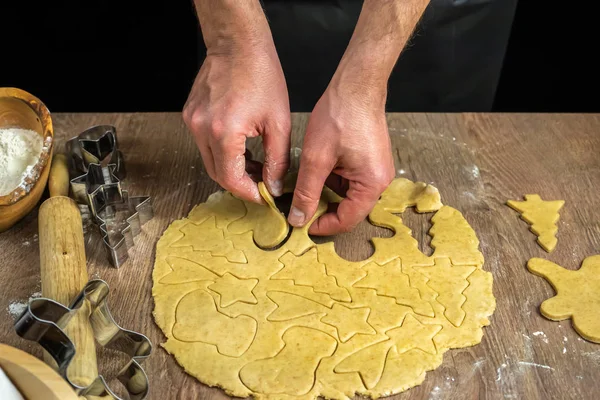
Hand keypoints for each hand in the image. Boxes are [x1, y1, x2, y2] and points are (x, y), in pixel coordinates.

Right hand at [182, 41, 290, 201]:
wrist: (238, 44)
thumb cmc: (261, 75)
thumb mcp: (279, 122)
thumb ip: (278, 159)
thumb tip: (274, 185)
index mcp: (224, 132)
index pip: (231, 179)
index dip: (249, 192)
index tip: (263, 195)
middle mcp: (202, 129)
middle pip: (217, 174)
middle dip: (241, 183)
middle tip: (262, 181)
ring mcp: (193, 122)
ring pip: (210, 160)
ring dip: (231, 168)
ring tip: (255, 163)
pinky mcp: (190, 115)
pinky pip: (204, 144)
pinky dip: (222, 151)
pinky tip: (241, 146)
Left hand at [288, 81, 394, 234]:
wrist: (355, 84)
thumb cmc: (340, 116)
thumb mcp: (316, 159)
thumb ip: (307, 192)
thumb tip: (299, 219)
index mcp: (372, 184)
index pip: (347, 220)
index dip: (322, 226)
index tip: (301, 224)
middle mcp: (379, 180)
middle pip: (350, 209)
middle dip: (324, 209)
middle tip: (299, 208)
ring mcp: (375, 169)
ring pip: (347, 194)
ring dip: (326, 192)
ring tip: (305, 185)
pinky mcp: (368, 159)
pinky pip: (349, 179)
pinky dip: (331, 178)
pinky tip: (317, 169)